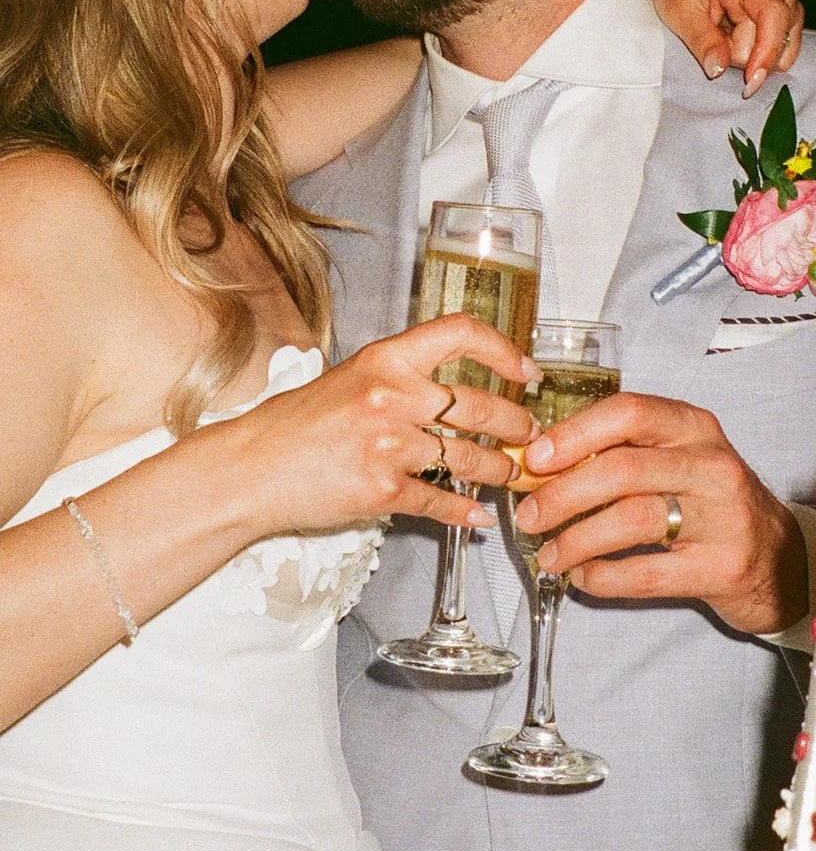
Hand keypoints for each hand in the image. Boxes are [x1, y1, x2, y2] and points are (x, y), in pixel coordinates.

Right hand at [227, 314, 537, 539]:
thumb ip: (399, 381)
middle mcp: (393, 397)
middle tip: (528, 436)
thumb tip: (450, 394)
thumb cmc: (295, 426)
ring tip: (509, 476)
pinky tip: (477, 516)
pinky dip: (465, 512)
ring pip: (471, 460)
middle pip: (482, 407)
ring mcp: (391, 446)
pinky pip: (442, 502)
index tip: (526, 372)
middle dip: (517, 426)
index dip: (505, 351)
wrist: (252, 469)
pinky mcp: (385, 490)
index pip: (461, 334)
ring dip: (500, 472)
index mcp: (385, 360)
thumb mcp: (349, 380)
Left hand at [515, 392, 807, 634]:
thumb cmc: (713, 507)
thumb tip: (541, 465)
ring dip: (576, 540)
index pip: (629, 413)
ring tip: (549, 556)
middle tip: (528, 516)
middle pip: (622, 469)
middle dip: (562, 495)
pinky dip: (604, 577)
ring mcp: (722, 518)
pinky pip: (647, 572)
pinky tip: (584, 577)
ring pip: (632, 520)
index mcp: (695, 429)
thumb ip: (623, 455)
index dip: (574, 435)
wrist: (781, 560)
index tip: (534, 459)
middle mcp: (712, 466)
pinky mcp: (722, 567)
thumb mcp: (679, 462)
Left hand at [632, 0, 803, 96]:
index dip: (767, 51)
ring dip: (755, 52)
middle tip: (717, 39)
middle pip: (774, 37)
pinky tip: (741, 40)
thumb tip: (719, 70)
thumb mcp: (681, 15)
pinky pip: (785, 42)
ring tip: (728, 36)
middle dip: (746, 53)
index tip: (751, 79)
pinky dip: (763, 50)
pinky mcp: (784, 8)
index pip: (772, 16)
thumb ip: (703, 43)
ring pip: (784, 43)